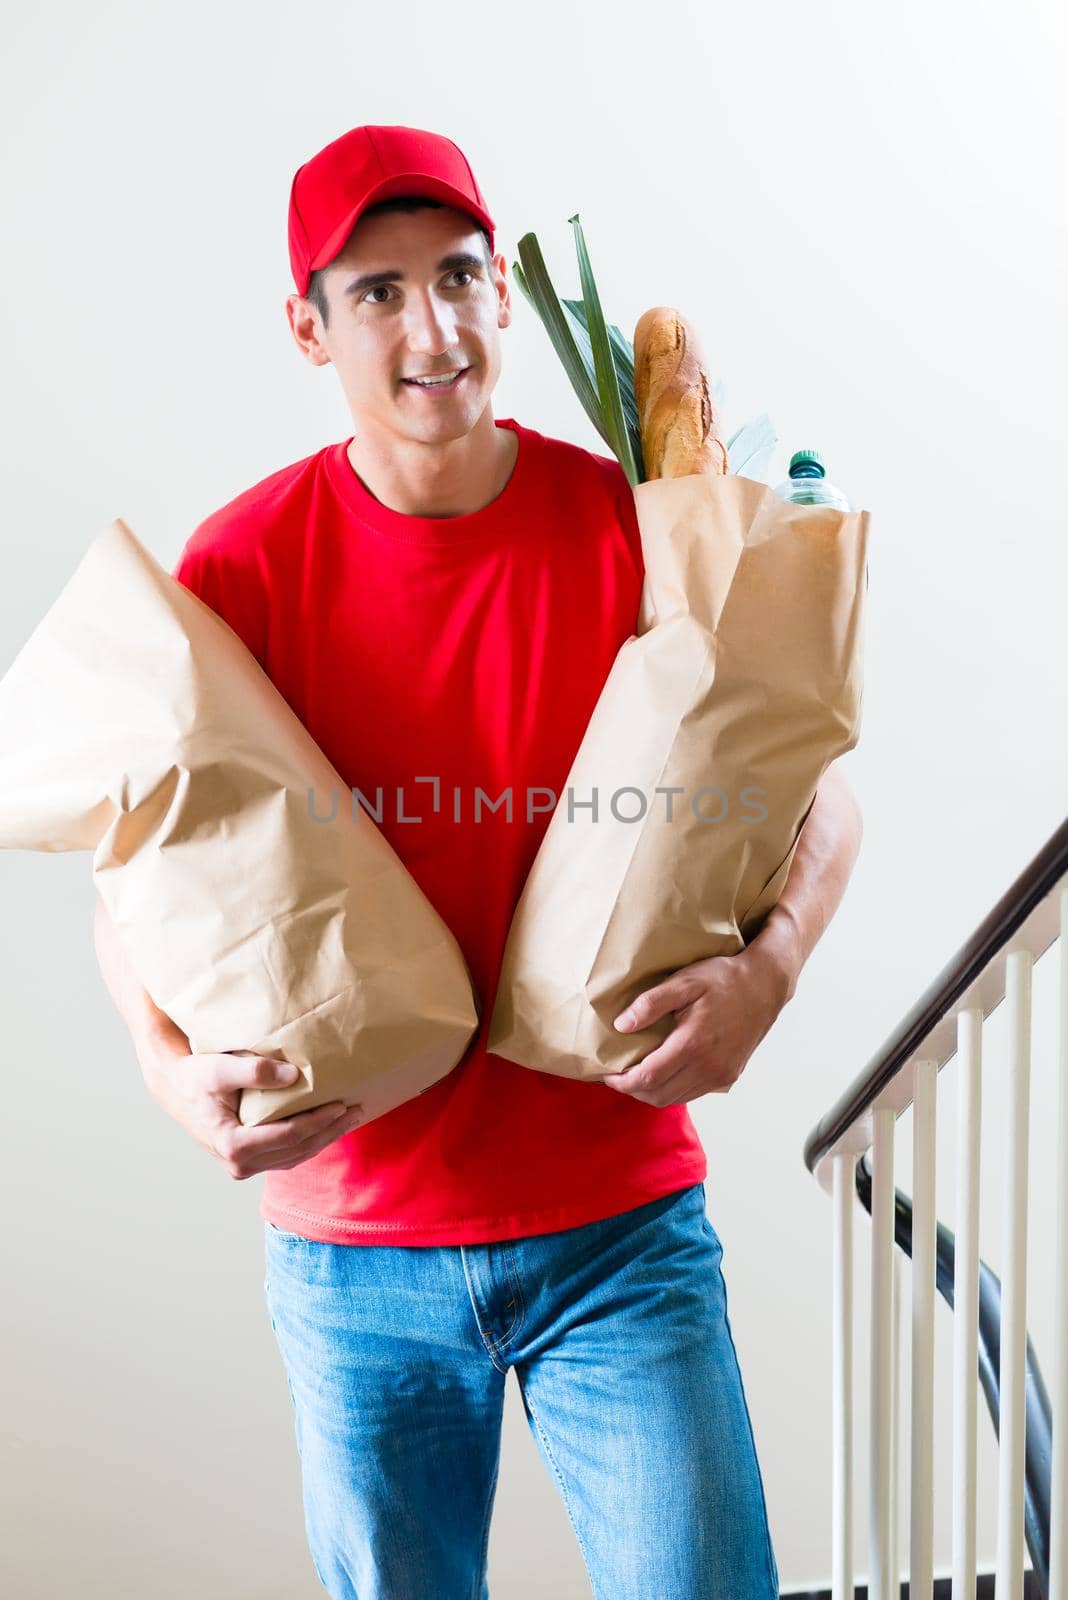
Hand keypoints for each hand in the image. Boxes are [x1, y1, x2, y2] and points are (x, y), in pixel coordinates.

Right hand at [140, 1018, 362, 1179]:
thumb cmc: (196, 1075)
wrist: (173, 1087)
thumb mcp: (221, 1067)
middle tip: (357, 1111)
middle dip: (330, 1131)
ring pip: (295, 1157)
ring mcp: (243, 1166)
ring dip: (324, 1139)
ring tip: (350, 1118)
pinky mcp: (247, 1161)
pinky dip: (308, 1142)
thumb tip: (294, 1076)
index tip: (341, 1105)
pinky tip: (327, 1126)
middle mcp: (239, 1164)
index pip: (288, 1136)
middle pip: (297, 1150)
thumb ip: (255, 1071)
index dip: (318, 1121)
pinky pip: (286, 1155)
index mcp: (233, 1145)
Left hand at [602, 943, 792, 1106]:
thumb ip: (651, 1003)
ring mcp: (720, 1074)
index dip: (622, 1081)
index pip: (647, 1078)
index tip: (606, 1073)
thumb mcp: (685, 981)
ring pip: (675, 1098)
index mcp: (693, 1044)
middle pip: (658, 1095)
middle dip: (632, 1090)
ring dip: (651, 1093)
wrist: (765, 985)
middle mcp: (708, 1066)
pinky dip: (672, 1090)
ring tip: (635, 1076)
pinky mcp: (728, 1075)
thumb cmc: (723, 979)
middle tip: (616, 1076)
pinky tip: (663, 1074)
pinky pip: (692, 1093)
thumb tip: (621, 1025)